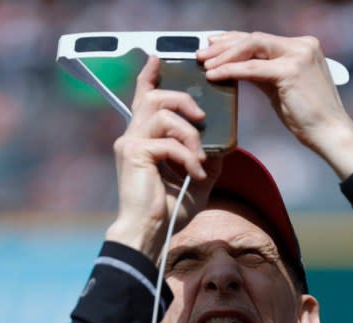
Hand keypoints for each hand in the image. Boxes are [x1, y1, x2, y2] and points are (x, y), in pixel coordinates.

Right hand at [108, 55, 222, 260]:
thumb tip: (222, 147)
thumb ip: (205, 160)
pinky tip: (195, 175)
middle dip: (183, 101)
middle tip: (202, 117)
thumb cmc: (167, 211)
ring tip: (200, 158)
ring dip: (189, 134)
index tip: (158, 58)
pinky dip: (188, 157)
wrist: (150, 233)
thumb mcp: (196, 181)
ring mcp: (130, 144)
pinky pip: (168, 143)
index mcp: (142, 139)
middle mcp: (132, 136)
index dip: (149, 76)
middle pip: (154, 97)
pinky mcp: (135, 154)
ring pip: (163, 115)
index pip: (142, 98)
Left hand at [197, 32, 352, 177]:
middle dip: (224, 45)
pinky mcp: (291, 71)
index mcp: (303, 46)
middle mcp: (302, 45)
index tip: (213, 47)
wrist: (330, 134)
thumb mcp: (283, 88)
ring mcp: (298, 55)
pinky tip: (216, 75)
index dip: (233, 41)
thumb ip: (264, 74)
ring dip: (224, 56)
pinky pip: (252, 68)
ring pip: (251, 47)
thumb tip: (238, 68)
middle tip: (202, 54)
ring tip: (205, 65)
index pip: (261, 38)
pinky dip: (231, 70)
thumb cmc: (310, 117)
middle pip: (253, 38)